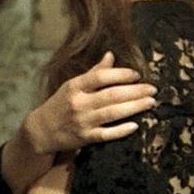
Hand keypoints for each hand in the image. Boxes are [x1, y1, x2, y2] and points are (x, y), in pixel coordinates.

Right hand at [23, 51, 156, 154]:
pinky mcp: (85, 138)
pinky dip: (121, 130)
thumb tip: (110, 55)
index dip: (121, 74)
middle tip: (152, 89)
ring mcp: (82, 121)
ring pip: (112, 113)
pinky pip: (107, 134)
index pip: (100, 77)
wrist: (41, 130)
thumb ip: (93, 72)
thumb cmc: (60, 104)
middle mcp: (79, 103)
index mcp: (75, 86)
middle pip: (111, 95)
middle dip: (135, 91)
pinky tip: (135, 125)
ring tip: (150, 102)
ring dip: (134, 107)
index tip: (137, 75)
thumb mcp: (72, 85)